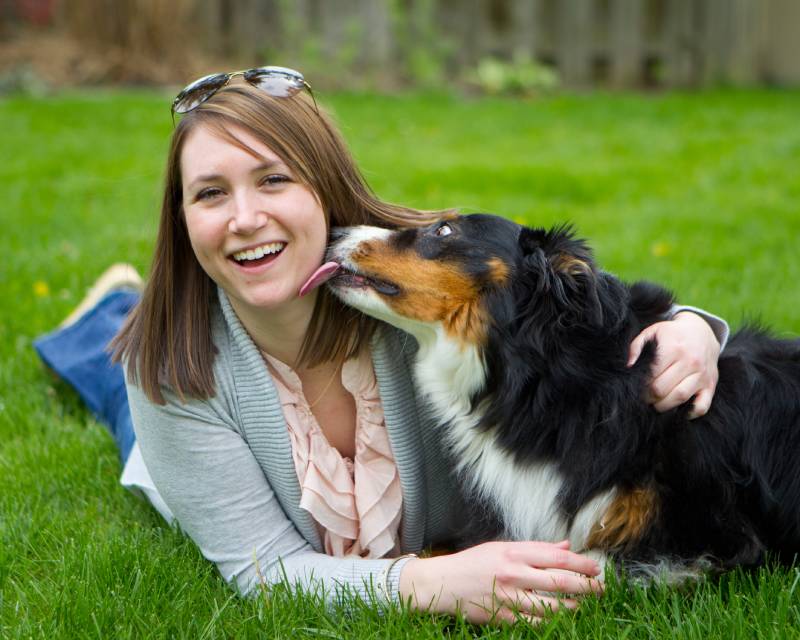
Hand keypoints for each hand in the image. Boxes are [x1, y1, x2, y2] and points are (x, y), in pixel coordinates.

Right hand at [398, 540, 602, 624]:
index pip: (556, 557)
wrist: (442, 584)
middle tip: (600, 589)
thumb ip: (535, 548)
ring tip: (583, 605)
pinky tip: (560, 619)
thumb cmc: (473, 563)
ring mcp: (509, 598)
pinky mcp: (504, 617)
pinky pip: (535, 623)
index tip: (596, 568)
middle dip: (585, 586)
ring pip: (551, 606)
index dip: (580, 563)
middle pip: (559, 581)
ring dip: (572, 607)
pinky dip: (551, 622)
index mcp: (513, 553)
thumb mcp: (502, 547)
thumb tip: (566, 547)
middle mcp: (513, 574)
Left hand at [628, 311, 720, 418]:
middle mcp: (690, 361)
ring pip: (680, 397)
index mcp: (673, 349)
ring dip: (664, 406)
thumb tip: (629, 367)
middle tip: (645, 398)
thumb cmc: (672, 334)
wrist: (702, 331)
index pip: (652, 376)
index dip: (641, 386)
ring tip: (657, 403)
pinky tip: (678, 410)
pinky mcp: (711, 384)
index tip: (637, 389)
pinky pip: (702, 406)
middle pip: (663, 389)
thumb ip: (636, 348)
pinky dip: (690, 413)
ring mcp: (702, 374)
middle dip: (649, 397)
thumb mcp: (652, 332)